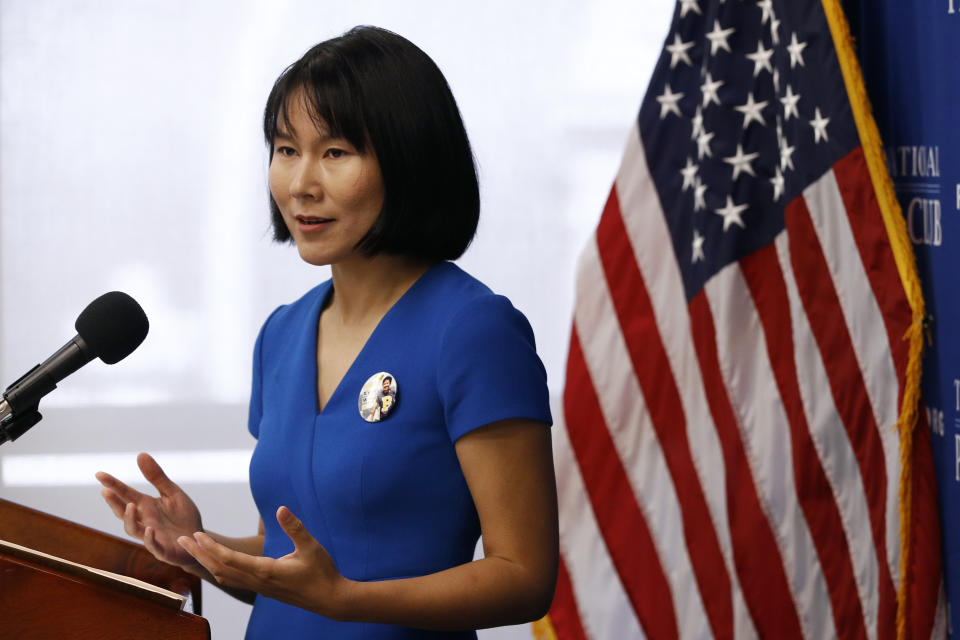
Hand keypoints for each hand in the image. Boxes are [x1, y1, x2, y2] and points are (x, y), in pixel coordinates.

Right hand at [96, 452, 203, 571]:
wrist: (199, 539)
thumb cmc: (183, 517)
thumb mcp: (172, 493)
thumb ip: (157, 477)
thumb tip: (140, 454)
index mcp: (146, 506)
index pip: (126, 494)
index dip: (113, 484)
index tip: (99, 474)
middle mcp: (144, 521)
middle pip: (124, 512)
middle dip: (114, 503)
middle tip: (106, 491)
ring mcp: (152, 536)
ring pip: (134, 530)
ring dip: (130, 519)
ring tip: (131, 505)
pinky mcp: (164, 550)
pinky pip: (154, 546)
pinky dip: (150, 539)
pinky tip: (150, 529)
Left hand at [177, 506, 349, 618]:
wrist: (329, 599)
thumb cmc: (322, 572)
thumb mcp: (311, 546)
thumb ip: (295, 527)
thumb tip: (281, 509)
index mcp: (266, 570)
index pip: (229, 560)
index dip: (210, 548)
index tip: (195, 535)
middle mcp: (258, 581)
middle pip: (220, 569)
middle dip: (199, 554)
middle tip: (182, 540)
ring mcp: (259, 588)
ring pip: (224, 577)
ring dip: (207, 562)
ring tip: (194, 549)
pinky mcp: (263, 589)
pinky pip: (233, 580)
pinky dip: (219, 570)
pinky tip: (216, 563)